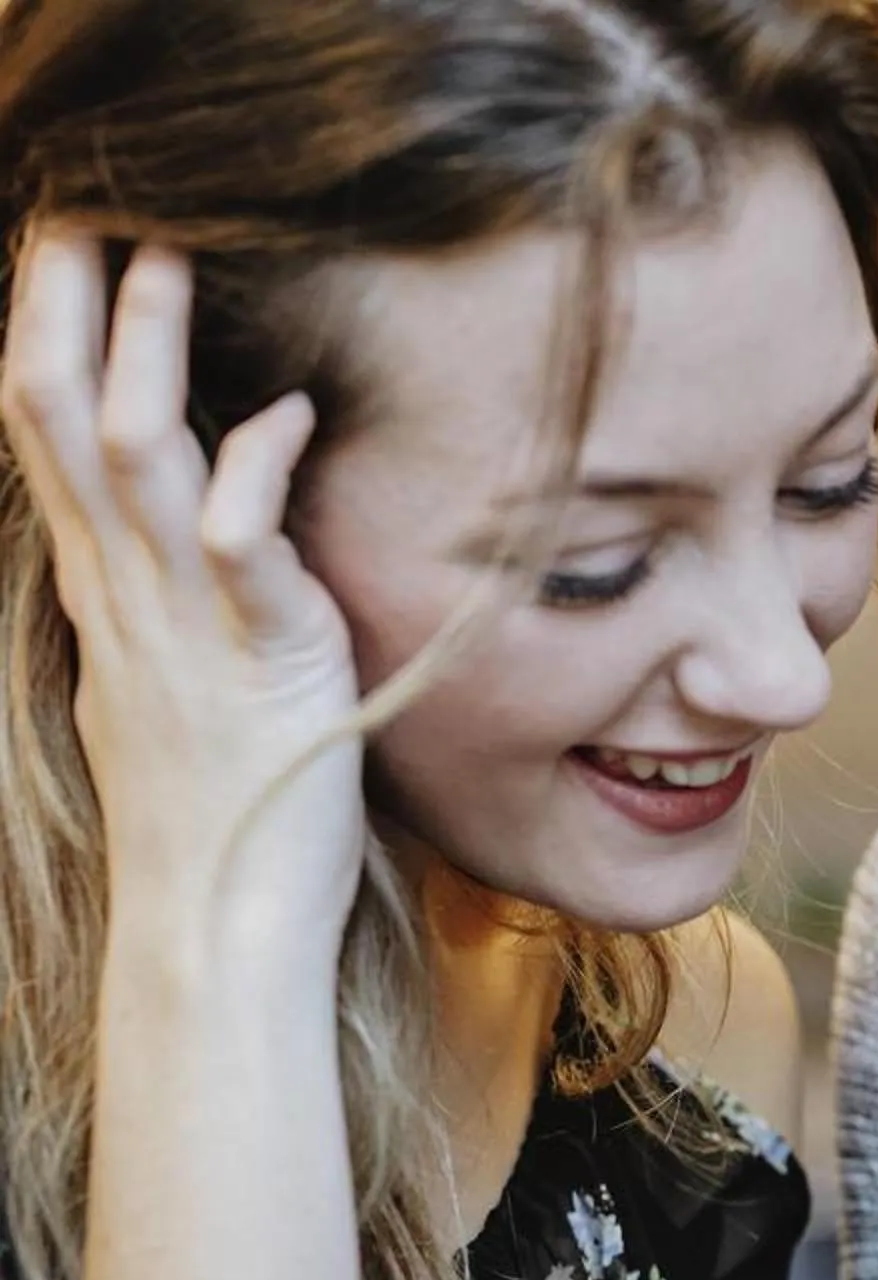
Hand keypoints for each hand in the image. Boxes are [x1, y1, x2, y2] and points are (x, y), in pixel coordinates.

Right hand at [1, 229, 365, 957]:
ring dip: (150, 350)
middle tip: (80, 200)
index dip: (41, 330)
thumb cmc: (217, 815)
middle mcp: (124, 595)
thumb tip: (188, 534)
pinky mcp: (261, 663)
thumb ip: (167, 603)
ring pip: (136, 455)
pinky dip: (258, 469)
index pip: (43, 432)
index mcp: (103, 594)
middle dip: (62, 303)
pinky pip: (240, 545)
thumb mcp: (171, 685)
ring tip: (171, 253)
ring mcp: (182, 624)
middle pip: (56, 416)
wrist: (218, 931)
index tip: (55, 239)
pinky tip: (286, 413)